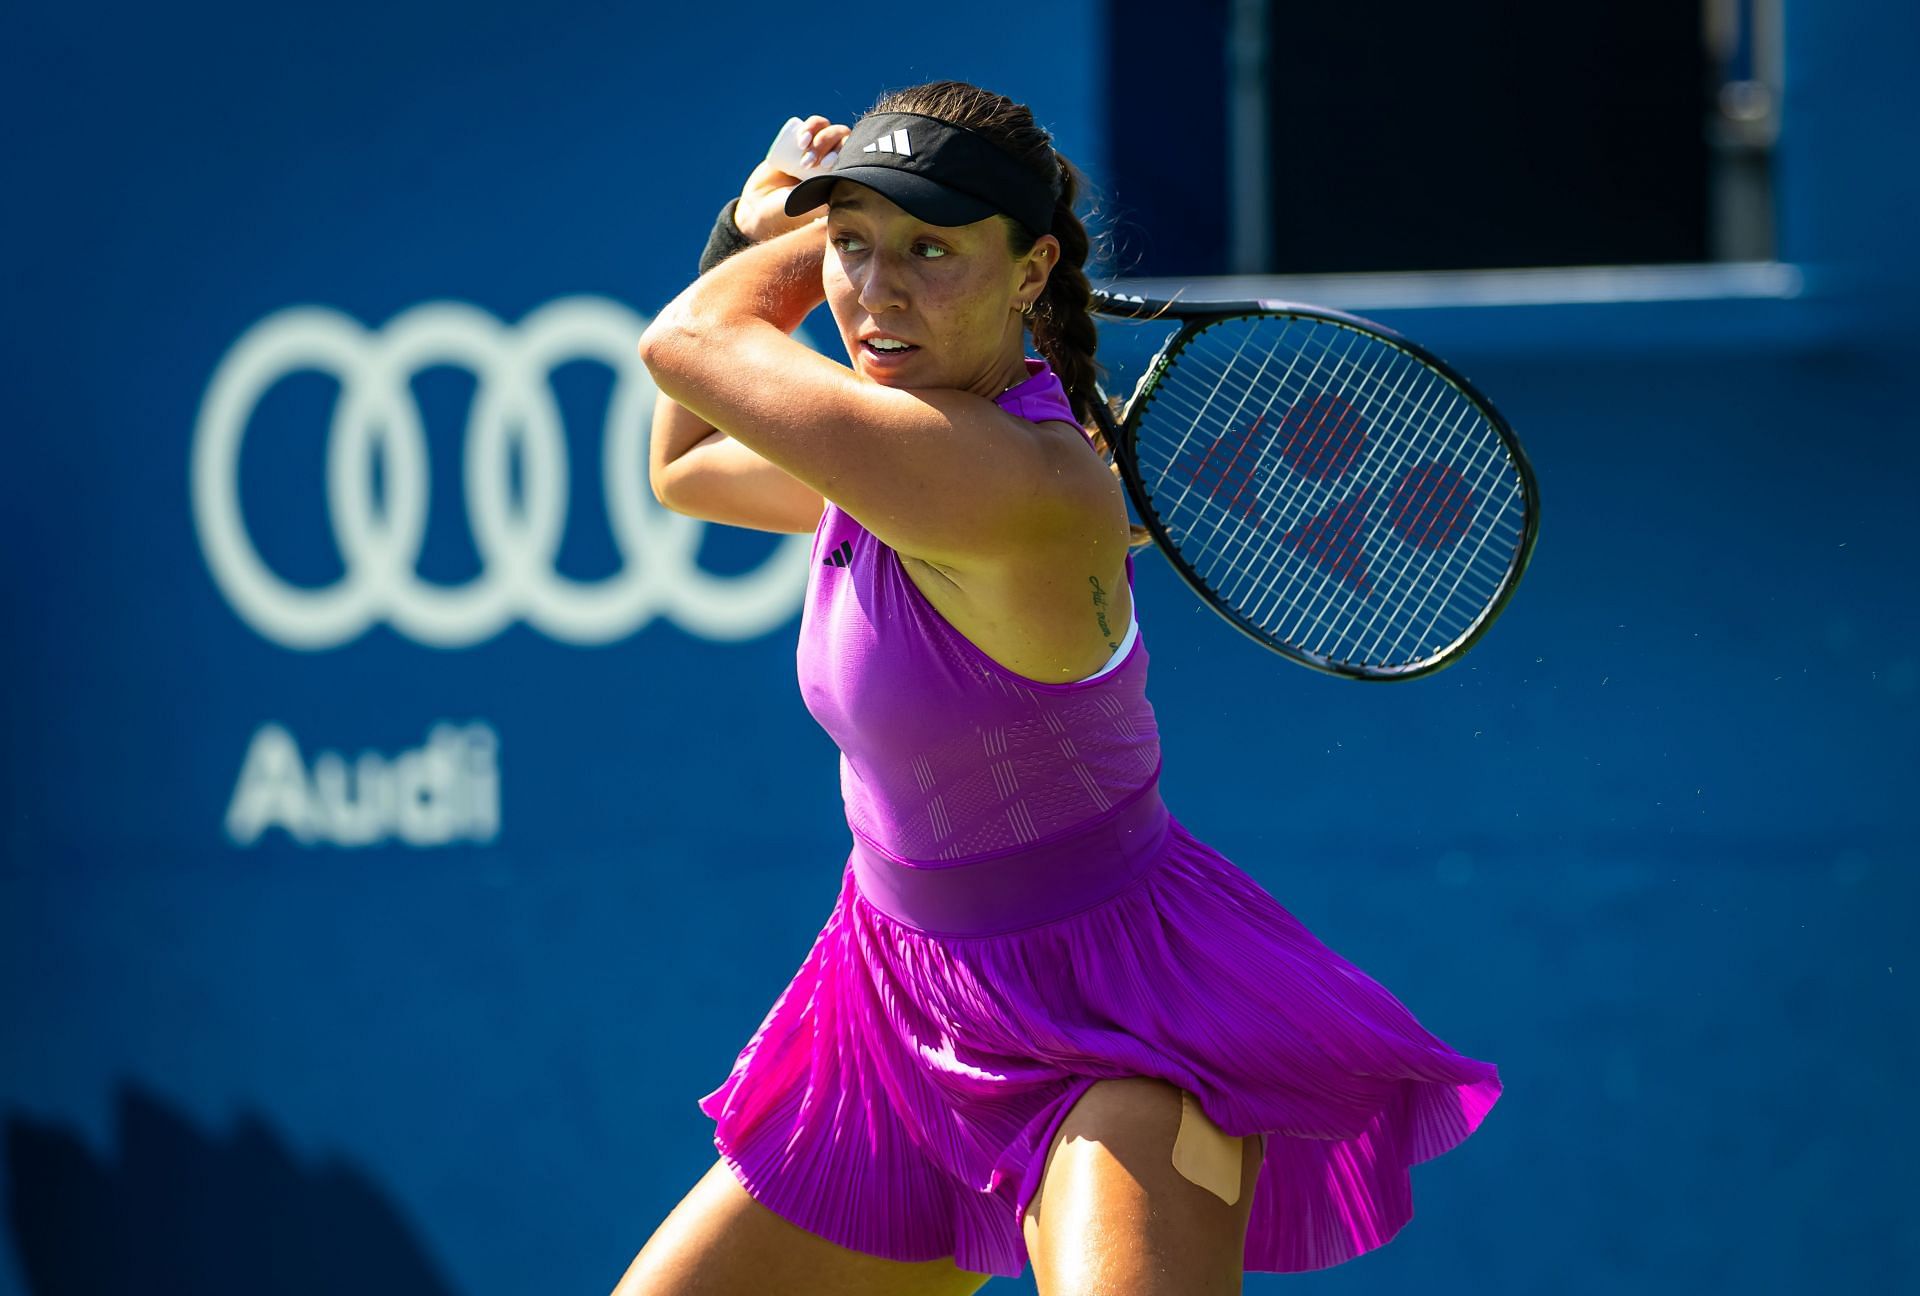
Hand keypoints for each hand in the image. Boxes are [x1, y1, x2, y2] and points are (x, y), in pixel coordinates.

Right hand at [733, 115, 850, 240]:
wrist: (760, 205)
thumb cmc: (788, 213)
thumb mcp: (812, 209)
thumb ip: (830, 200)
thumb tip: (849, 186)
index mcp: (842, 179)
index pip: (855, 158)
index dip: (845, 154)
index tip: (826, 165)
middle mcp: (833, 163)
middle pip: (844, 140)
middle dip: (828, 145)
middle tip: (811, 162)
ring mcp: (818, 149)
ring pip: (830, 129)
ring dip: (819, 136)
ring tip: (802, 149)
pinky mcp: (803, 140)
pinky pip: (814, 125)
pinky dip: (811, 127)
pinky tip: (802, 139)